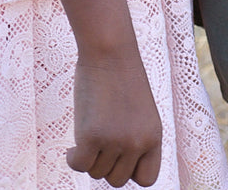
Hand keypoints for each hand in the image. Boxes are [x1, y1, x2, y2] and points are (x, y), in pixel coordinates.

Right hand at [67, 48, 161, 186]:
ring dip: (89, 156)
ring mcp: (116, 141)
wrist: (110, 49)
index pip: (147, 179)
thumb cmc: (121, 77)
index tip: (119, 157)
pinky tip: (73, 146)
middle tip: (100, 139)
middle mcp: (138, 142)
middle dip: (105, 163)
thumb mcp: (138, 113)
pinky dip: (72, 158)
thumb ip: (133, 140)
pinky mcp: (93, 136)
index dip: (130, 171)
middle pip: (116, 179)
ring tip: (90, 130)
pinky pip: (79, 165)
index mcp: (154, 136)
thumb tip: (112, 168)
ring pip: (96, 172)